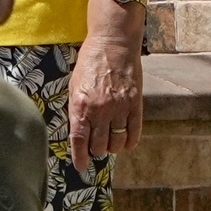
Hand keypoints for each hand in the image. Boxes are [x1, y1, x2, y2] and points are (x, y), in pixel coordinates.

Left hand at [64, 30, 143, 165]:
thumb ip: (77, 109)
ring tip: (110, 142)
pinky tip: (126, 143)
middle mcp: (100, 109)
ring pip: (116, 143)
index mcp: (80, 105)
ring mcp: (119, 107)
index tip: (81, 167)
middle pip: (99, 146)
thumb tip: (79, 133)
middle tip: (96, 147)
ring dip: (112, 147)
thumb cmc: (90, 62)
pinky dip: (130, 142)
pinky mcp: (135, 104)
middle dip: (96, 150)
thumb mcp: (74, 85)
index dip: (80, 157)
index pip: (79, 140)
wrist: (113, 43)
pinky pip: (134, 133)